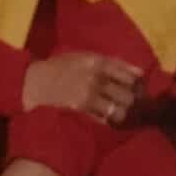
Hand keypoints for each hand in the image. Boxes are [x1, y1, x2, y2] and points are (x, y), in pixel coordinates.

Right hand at [22, 52, 141, 123]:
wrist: (36, 82)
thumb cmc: (60, 67)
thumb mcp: (82, 57)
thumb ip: (110, 62)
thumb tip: (139, 72)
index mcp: (96, 61)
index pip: (127, 74)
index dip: (136, 83)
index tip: (136, 87)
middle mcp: (95, 77)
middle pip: (127, 95)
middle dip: (131, 100)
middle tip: (129, 102)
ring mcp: (89, 95)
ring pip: (119, 110)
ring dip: (121, 112)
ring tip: (118, 111)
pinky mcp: (83, 110)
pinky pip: (106, 119)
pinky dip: (108, 119)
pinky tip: (105, 116)